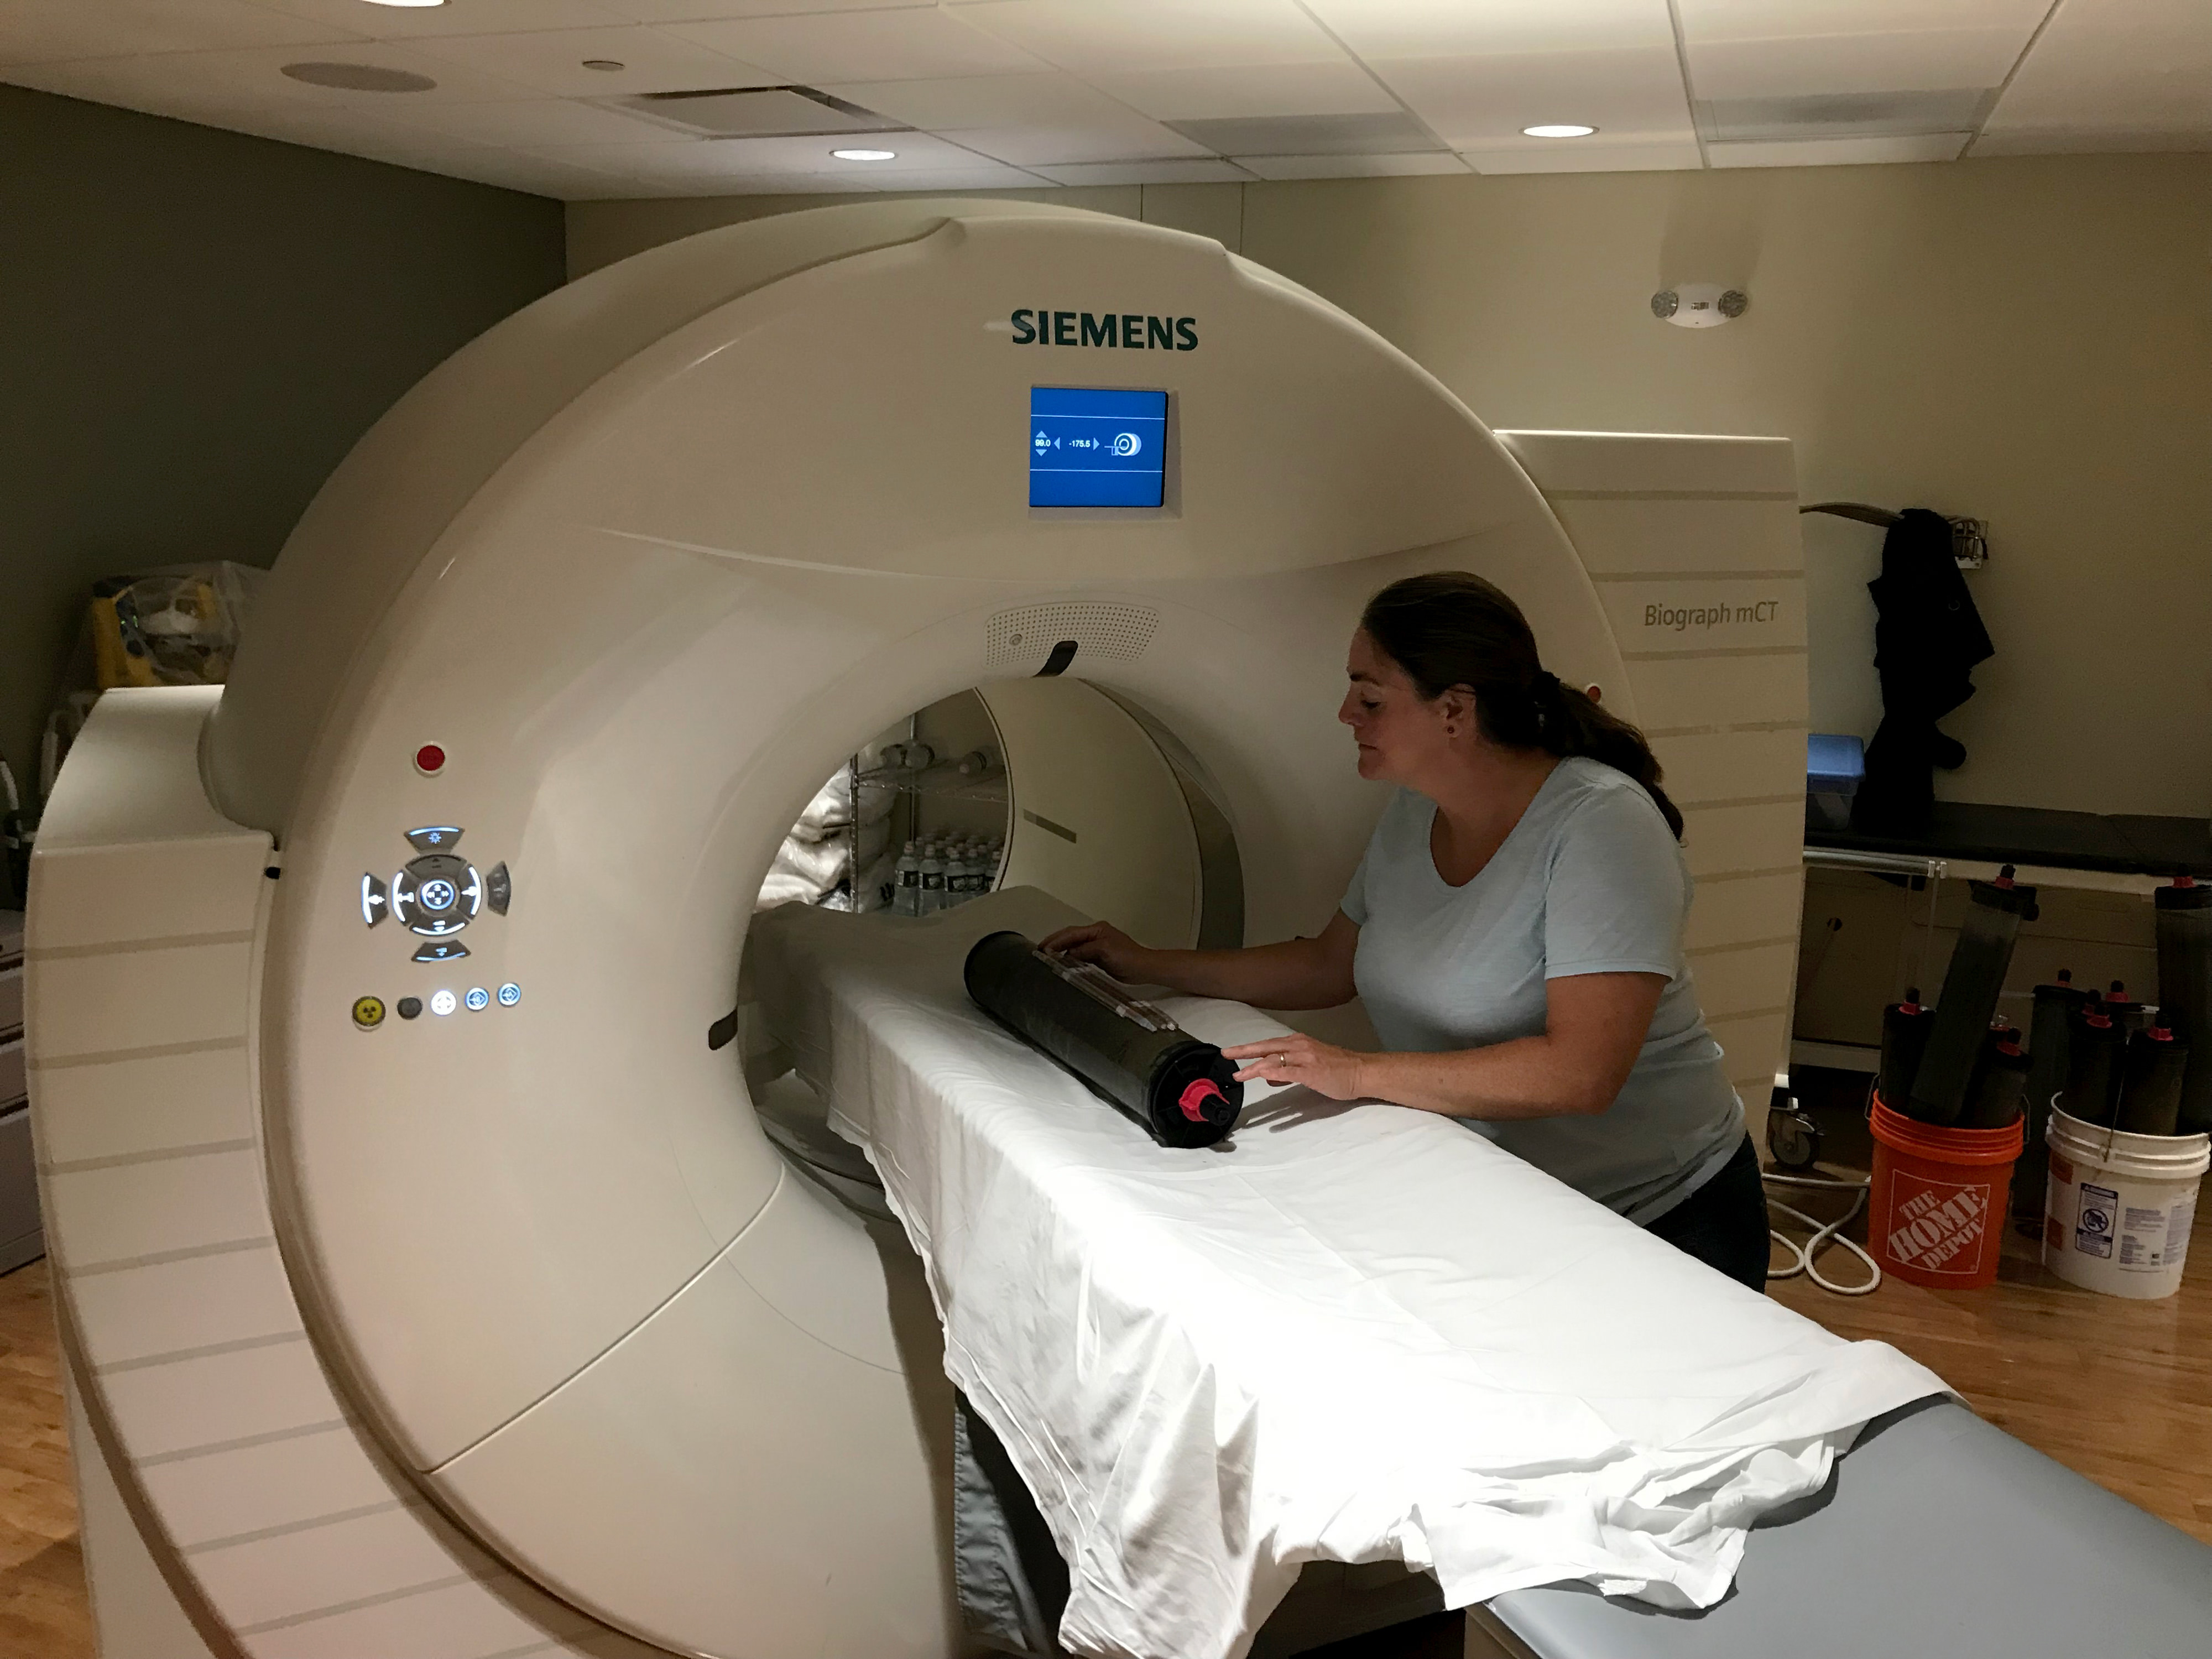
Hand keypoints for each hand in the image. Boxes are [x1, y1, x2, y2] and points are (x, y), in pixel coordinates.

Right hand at [1038, 919, 1152, 982]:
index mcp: (1097, 929)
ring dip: (1061, 951)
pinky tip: (1062, 965)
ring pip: (1074, 947)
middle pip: (1071, 937)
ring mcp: (1097, 946)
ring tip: (1046, 958)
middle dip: (1055, 943)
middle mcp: (1095, 935)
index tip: (1042, 948)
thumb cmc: (1126, 957)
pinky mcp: (1099, 958)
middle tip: (1039, 951)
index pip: (1072, 933)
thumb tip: (1067, 954)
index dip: (1056, 940)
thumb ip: (1085, 950)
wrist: (1143, 968)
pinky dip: (1070, 959)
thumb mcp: (1105, 950)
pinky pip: (1080, 956)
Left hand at [1221, 1033, 1367, 1100]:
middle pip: (1266, 1047)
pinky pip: (1287, 1072)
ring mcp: (1305, 1058)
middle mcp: (1299, 1046)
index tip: (1233, 1053)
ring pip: (1274, 1059)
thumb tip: (1268, 1075)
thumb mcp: (1309, 1066)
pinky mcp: (1311, 1071)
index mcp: (1299, 1043)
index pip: (1269, 1045)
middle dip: (1244, 1051)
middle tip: (1226, 1054)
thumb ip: (1287, 1070)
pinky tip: (1260, 1075)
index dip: (1250, 1049)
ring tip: (1239, 1075)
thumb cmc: (1338, 1070)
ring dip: (1254, 1067)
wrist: (1361, 1071)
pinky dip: (1272, 1073)